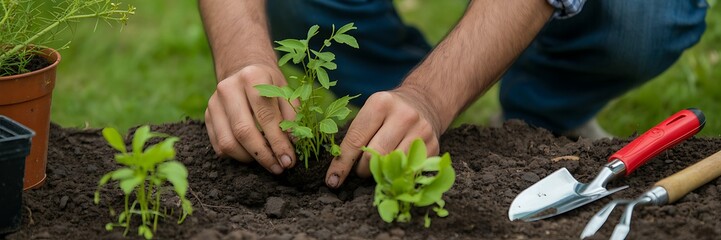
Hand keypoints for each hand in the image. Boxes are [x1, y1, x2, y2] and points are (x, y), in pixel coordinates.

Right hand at [205, 64, 296, 173]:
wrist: (243, 70)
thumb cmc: (270, 84)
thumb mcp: (286, 92)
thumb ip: (292, 116)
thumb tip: (294, 144)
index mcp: (252, 77)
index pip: (266, 116)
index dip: (278, 142)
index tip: (289, 160)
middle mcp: (228, 88)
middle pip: (244, 131)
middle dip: (264, 155)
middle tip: (279, 167)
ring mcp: (214, 103)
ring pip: (228, 142)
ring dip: (250, 159)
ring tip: (268, 162)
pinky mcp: (207, 116)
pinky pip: (219, 146)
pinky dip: (237, 156)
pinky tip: (252, 154)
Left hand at [324, 89, 442, 187]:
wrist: (424, 102)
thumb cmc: (388, 112)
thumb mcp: (370, 113)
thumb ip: (355, 138)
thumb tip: (336, 174)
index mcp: (381, 103)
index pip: (356, 141)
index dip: (342, 164)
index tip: (332, 180)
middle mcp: (404, 115)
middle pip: (374, 156)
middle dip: (362, 169)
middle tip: (362, 169)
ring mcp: (421, 131)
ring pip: (392, 166)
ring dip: (380, 173)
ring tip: (378, 167)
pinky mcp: (433, 146)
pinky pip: (408, 170)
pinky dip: (398, 174)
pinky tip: (395, 168)